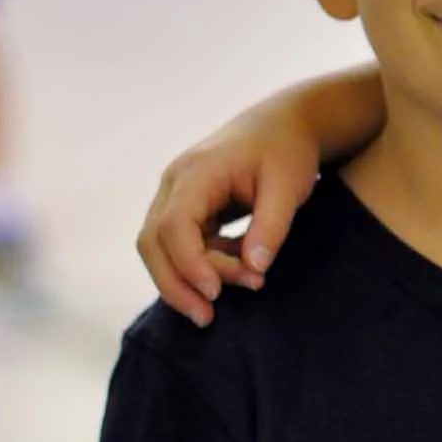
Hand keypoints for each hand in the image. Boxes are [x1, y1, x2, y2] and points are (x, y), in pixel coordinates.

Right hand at [136, 105, 321, 327]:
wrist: (287, 123)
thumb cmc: (288, 150)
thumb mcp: (289, 186)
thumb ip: (271, 226)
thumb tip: (255, 269)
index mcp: (196, 172)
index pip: (174, 225)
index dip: (189, 264)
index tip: (215, 292)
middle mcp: (176, 183)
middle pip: (153, 242)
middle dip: (175, 284)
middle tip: (206, 318)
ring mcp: (178, 195)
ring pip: (162, 248)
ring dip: (190, 278)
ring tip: (234, 295)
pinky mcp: (189, 208)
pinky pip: (182, 245)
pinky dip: (204, 264)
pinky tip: (238, 272)